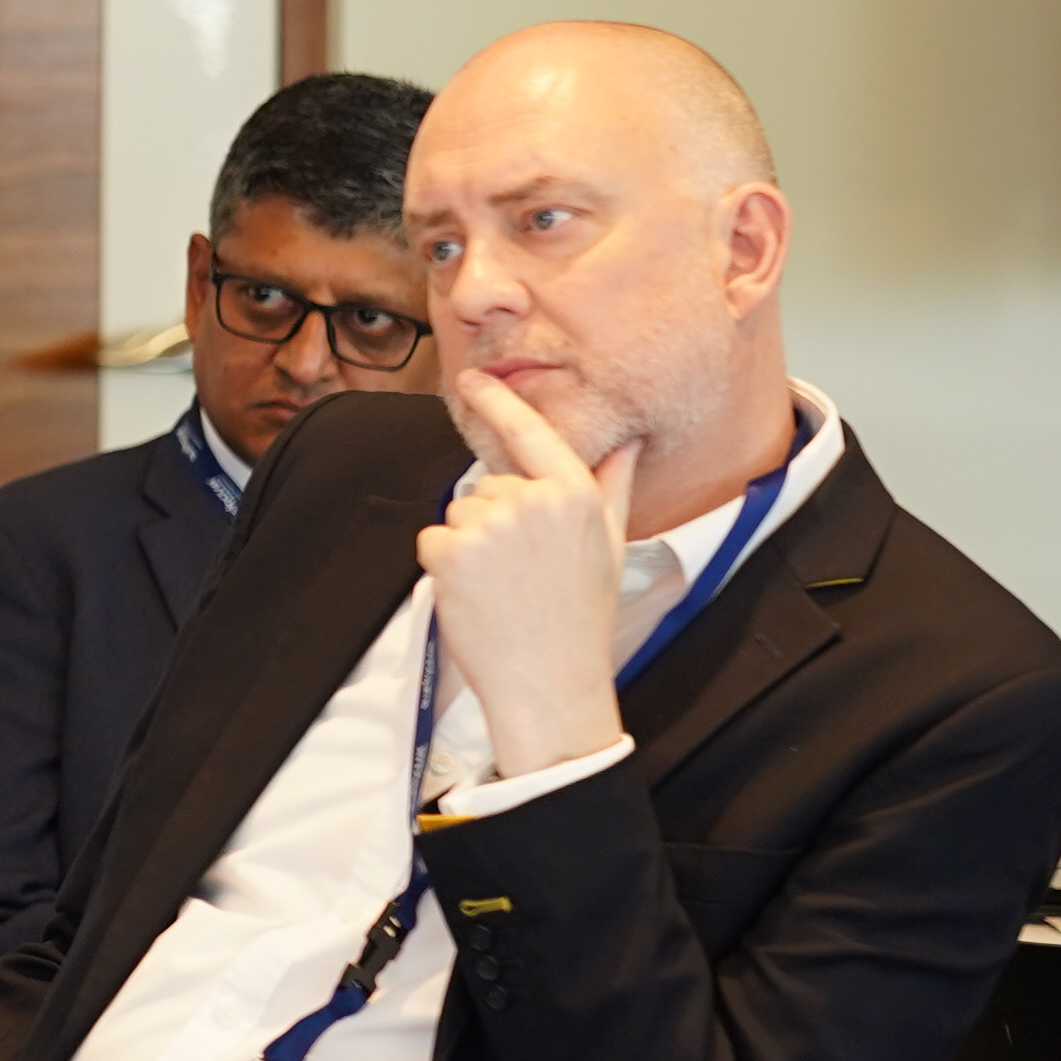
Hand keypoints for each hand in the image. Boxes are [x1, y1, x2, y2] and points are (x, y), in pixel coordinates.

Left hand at [415, 373, 635, 778]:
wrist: (549, 683)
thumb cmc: (580, 618)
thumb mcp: (609, 544)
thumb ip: (611, 485)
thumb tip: (627, 440)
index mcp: (574, 493)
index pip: (529, 432)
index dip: (498, 400)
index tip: (474, 378)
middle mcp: (532, 501)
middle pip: (488, 486)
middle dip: (495, 521)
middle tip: (523, 572)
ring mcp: (489, 526)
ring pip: (459, 514)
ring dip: (469, 546)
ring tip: (504, 587)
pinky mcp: (450, 553)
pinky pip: (433, 540)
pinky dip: (444, 566)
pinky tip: (477, 596)